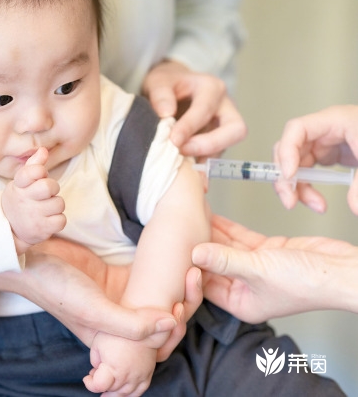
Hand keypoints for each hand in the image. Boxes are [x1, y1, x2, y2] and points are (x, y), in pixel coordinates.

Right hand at [0, 243, 178, 348]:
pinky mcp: (120, 275)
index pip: (152, 349)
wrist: (32, 256)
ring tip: (188, 271)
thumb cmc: (57, 288)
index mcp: (113, 342)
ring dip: (177, 289)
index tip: (176, 312)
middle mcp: (120, 322)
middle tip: (189, 281)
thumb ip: (131, 325)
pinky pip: (150, 278)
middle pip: (161, 325)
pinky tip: (177, 261)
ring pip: (159, 301)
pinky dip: (165, 273)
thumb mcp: (94, 312)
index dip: (171, 334)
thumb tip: (170, 324)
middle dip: (182, 308)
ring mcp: (122, 297)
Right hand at [1, 147, 65, 252]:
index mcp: (19, 185)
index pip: (32, 171)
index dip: (39, 171)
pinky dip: (58, 220)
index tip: (39, 175)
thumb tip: (44, 150)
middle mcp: (24, 200)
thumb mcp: (22, 181)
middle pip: (49, 187)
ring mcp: (32, 216)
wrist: (9, 228)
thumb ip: (33, 165)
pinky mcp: (41, 230)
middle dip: (53, 188)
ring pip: (59, 203)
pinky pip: (61, 220)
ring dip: (56, 205)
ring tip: (46, 208)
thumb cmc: (22, 199)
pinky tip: (49, 219)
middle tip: (47, 193)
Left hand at [84, 333, 155, 395]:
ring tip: (107, 388)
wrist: (141, 323)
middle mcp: (127, 375)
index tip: (87, 378)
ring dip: (114, 393)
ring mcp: (139, 376)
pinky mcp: (147, 374)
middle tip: (97, 375)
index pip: (98, 386)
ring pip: (124, 394)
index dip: (90, 384)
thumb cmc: (117, 331)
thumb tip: (96, 371)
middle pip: (111, 390)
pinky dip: (130, 394)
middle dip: (102, 385)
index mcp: (114, 367)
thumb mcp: (98, 343)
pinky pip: (139, 391)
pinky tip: (122, 390)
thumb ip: (95, 360)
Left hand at [142, 60, 245, 159]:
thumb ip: (160, 94)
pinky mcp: (217, 141)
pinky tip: (190, 175)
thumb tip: (166, 113)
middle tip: (184, 151)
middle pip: (235, 129)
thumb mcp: (157, 81)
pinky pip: (215, 157)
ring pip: (227, 146)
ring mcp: (223, 126)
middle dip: (211, 144)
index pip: (206, 109)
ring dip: (206, 158)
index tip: (173, 139)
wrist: (171, 90)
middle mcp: (224, 106)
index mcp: (211, 87)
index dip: (190, 126)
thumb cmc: (166, 84)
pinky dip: (203, 166)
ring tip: (183, 166)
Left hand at [192, 214, 357, 321]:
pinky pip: (240, 239)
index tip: (175, 247)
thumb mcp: (258, 270)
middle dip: (198, 244)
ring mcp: (255, 269)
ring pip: (225, 248)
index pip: (204, 285)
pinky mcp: (266, 253)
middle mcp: (244, 287)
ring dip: (211, 232)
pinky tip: (213, 215)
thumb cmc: (307, 283)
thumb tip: (195, 252)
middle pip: (213, 264)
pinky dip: (227, 227)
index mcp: (239, 302)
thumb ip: (225, 260)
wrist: (340, 271)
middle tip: (180, 226)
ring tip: (193, 215)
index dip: (189, 266)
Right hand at [273, 105, 357, 214]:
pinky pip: (307, 172)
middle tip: (290, 200)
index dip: (287, 151)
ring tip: (314, 205)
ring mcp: (325, 143)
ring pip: (295, 164)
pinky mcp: (329, 156)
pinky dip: (307, 188)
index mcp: (335, 120)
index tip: (290, 176)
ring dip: (297, 187)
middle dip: (286, 176)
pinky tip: (316, 200)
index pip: (297, 129)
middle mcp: (324, 130)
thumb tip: (355, 207)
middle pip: (289, 149)